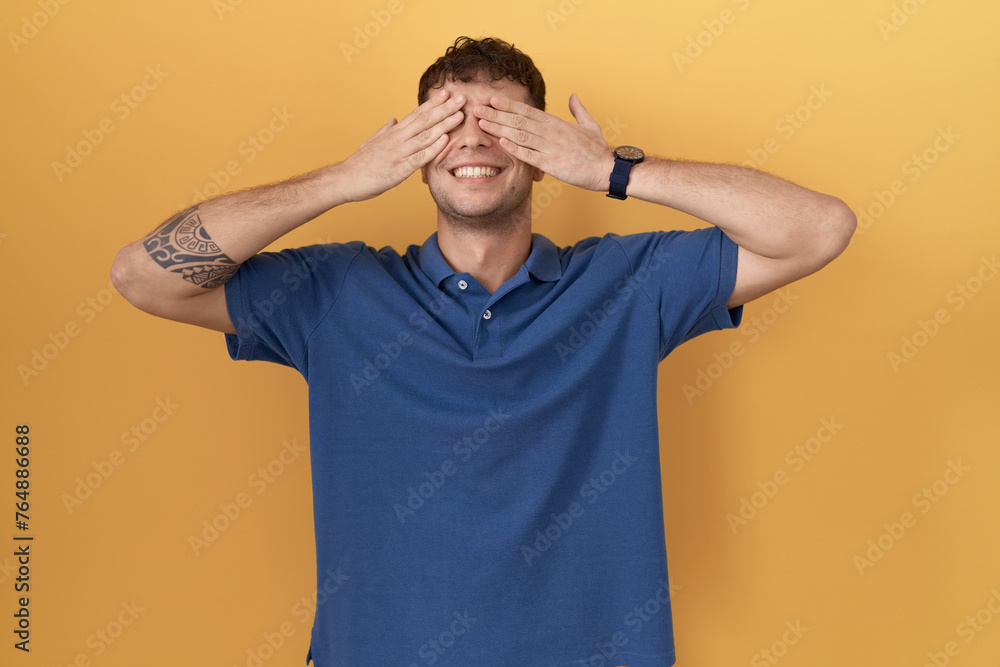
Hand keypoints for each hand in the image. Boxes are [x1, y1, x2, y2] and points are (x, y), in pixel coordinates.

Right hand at [341, 89, 465, 201]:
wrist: (344, 180)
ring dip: (444, 124)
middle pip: (424, 120)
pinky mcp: (399, 169)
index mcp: (392, 133)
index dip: (433, 103)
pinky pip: (419, 157)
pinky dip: (433, 148)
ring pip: (425, 136)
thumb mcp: (371, 143)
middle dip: (444, 108)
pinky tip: (445, 140)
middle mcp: (397, 139)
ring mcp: (398, 153)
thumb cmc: (359, 165)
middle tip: (461, 98)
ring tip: (460, 115)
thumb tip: (394, 119)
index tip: (447, 93)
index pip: (416, 114)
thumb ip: (384, 130)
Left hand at [472, 94, 614, 191]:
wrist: (608, 168)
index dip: (508, 104)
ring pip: (520, 135)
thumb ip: (578, 110)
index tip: (492, 99)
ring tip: (482, 123)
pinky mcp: (552, 164)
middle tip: (476, 108)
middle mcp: (551, 132)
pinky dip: (514, 148)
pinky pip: (529, 155)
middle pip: (518, 120)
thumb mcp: (589, 125)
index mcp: (556, 123)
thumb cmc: (598, 149)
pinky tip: (500, 142)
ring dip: (499, 128)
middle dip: (496, 114)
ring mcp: (550, 147)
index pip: (527, 110)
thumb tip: (573, 96)